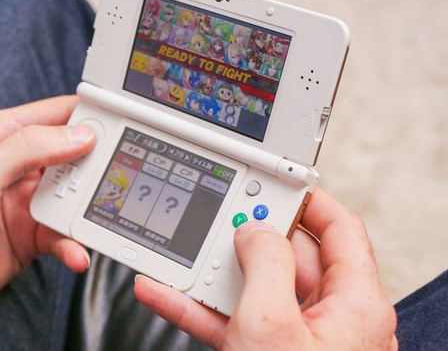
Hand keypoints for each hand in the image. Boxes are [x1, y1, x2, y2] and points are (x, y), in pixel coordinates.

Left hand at [0, 96, 94, 325]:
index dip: (86, 115)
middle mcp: (15, 166)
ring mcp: (24, 201)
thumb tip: (77, 136)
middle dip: (96, 166)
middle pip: (71, 155)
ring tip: (97, 221)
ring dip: (86, 210)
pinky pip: (62, 234)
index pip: (53, 115)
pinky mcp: (30, 234)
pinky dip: (73, 244)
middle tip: (117, 178)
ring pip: (72, 197)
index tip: (120, 122)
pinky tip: (75, 253)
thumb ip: (26, 150)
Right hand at [134, 188, 397, 349]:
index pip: (337, 229)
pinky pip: (229, 321)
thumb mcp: (273, 324)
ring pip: (251, 289)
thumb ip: (266, 264)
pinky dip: (197, 307)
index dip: (304, 200)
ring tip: (178, 253)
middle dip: (245, 237)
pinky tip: (163, 292)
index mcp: (354, 302)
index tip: (269, 183)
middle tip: (215, 218)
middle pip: (287, 256)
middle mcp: (329, 318)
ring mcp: (293, 340)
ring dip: (209, 272)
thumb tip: (255, 231)